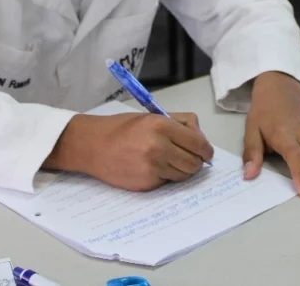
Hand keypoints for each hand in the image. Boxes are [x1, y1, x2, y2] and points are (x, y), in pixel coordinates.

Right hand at [45, 112, 213, 190]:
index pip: (199, 144)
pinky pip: (167, 183)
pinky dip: (165, 177)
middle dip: (196, 162)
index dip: (206, 150)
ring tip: (168, 161)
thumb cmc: (123, 128)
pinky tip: (152, 168)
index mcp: (162, 126)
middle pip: (194, 163)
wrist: (93, 145)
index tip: (206, 153)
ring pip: (183, 176)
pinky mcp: (146, 184)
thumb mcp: (152, 116)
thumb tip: (201, 137)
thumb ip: (180, 122)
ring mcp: (152, 168)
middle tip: (189, 158)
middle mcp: (159, 147)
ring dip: (181, 170)